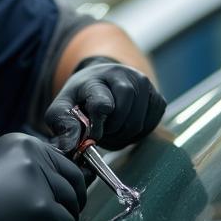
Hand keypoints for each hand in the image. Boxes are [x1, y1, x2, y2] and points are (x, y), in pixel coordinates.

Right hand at [0, 133, 87, 220]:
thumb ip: (25, 168)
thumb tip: (46, 185)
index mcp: (25, 144)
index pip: (62, 160)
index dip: (69, 182)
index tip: (68, 196)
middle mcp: (35, 156)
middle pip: (73, 179)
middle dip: (75, 201)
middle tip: (68, 214)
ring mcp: (39, 180)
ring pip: (71, 203)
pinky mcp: (40, 205)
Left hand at [46, 56, 165, 154]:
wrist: (101, 82)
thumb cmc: (80, 98)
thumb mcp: (63, 107)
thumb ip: (62, 124)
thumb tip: (70, 145)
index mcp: (96, 78)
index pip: (102, 104)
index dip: (97, 126)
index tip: (93, 134)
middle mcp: (124, 75)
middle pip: (123, 116)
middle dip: (110, 131)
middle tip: (101, 132)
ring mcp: (144, 85)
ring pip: (138, 124)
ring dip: (123, 136)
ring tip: (111, 130)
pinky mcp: (157, 97)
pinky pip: (150, 125)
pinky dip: (137, 134)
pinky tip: (124, 127)